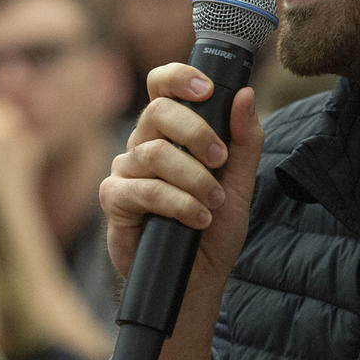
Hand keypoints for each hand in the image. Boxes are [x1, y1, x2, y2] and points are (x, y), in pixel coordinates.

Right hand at [100, 64, 262, 294]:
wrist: (196, 282)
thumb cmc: (213, 230)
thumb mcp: (241, 184)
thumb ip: (244, 141)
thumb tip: (245, 95)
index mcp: (169, 134)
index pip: (161, 87)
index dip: (179, 78)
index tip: (208, 89)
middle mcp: (142, 146)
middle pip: (157, 112)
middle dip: (196, 132)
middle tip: (220, 160)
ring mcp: (125, 171)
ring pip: (154, 152)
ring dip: (194, 179)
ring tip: (214, 203)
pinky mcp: (114, 200)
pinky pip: (145, 189)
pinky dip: (178, 203)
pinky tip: (197, 220)